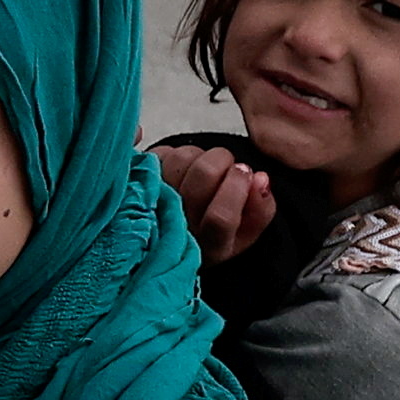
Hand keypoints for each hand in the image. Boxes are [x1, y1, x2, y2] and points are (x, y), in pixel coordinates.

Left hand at [151, 138, 271, 260]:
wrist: (175, 233)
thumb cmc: (214, 228)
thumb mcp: (248, 228)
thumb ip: (262, 207)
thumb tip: (260, 179)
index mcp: (211, 247)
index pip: (221, 218)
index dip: (237, 188)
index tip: (246, 172)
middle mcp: (178, 228)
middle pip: (203, 175)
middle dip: (223, 161)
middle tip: (229, 166)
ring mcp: (153, 204)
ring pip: (184, 157)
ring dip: (200, 156)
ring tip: (202, 172)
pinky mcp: (137, 184)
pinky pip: (164, 152)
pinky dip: (178, 154)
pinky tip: (182, 172)